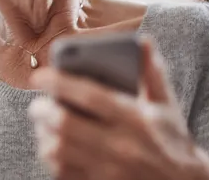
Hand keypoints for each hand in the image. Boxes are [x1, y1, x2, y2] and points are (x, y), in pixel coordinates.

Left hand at [29, 39, 208, 179]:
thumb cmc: (171, 139)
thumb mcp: (166, 105)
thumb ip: (152, 73)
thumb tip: (142, 41)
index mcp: (135, 119)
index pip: (89, 95)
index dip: (59, 82)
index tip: (38, 76)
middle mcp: (120, 146)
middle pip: (65, 125)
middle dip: (42, 111)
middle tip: (37, 105)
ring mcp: (108, 171)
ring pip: (58, 151)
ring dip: (44, 136)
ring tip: (44, 126)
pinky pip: (62, 173)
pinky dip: (52, 159)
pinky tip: (54, 148)